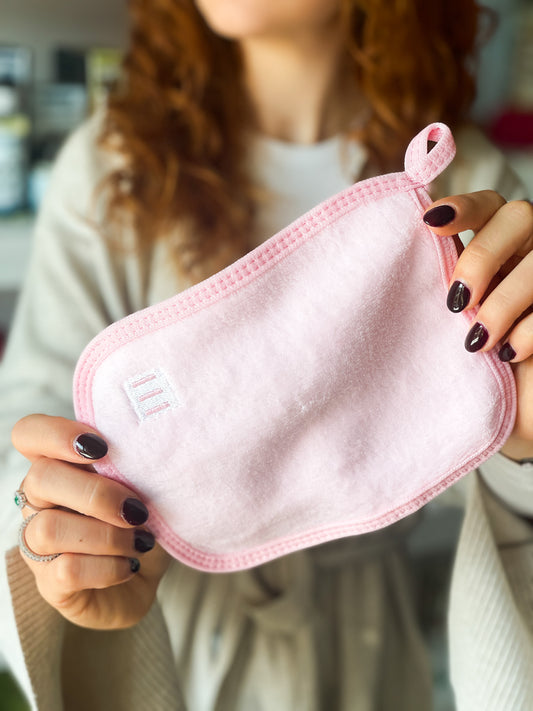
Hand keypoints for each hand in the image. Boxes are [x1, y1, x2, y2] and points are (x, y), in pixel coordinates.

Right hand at [11, 414, 170, 629]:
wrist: (145, 580)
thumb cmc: (142, 522)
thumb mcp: (144, 486)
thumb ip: (133, 466)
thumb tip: (147, 451)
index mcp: (60, 465)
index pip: (28, 433)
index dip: (55, 434)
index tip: (101, 447)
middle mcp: (39, 501)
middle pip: (40, 477)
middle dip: (97, 493)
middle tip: (136, 509)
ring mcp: (38, 544)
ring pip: (48, 528)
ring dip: (107, 535)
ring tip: (139, 541)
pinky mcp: (49, 583)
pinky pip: (67, 570)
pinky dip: (109, 567)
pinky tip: (130, 564)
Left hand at [423, 192, 532, 459]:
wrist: (514, 411)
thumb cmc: (472, 364)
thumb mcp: (450, 322)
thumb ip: (437, 284)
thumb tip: (389, 255)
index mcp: (502, 247)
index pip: (489, 205)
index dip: (463, 206)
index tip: (429, 224)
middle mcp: (532, 253)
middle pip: (519, 216)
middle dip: (482, 255)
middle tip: (455, 300)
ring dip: (504, 300)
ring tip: (477, 342)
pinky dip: (529, 329)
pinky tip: (510, 354)